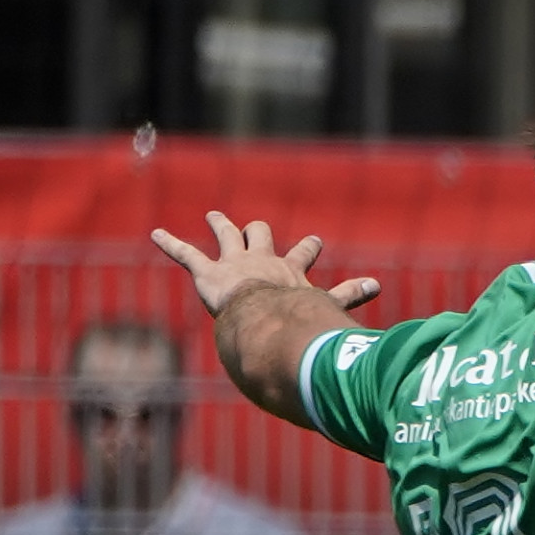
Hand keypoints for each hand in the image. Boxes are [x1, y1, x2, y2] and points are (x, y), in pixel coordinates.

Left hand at [149, 213, 379, 321]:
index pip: (305, 260)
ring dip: (221, 225)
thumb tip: (379, 294)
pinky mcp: (208, 273)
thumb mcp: (328, 310)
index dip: (314, 255)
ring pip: (228, 236)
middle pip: (262, 237)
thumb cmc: (298, 318)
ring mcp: (235, 263)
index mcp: (291, 274)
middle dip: (259, 233)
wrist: (268, 316)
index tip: (324, 248)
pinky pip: (186, 253)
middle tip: (257, 228)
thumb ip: (350, 302)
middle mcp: (263, 261)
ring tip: (214, 216)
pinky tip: (155, 234)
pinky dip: (170, 243)